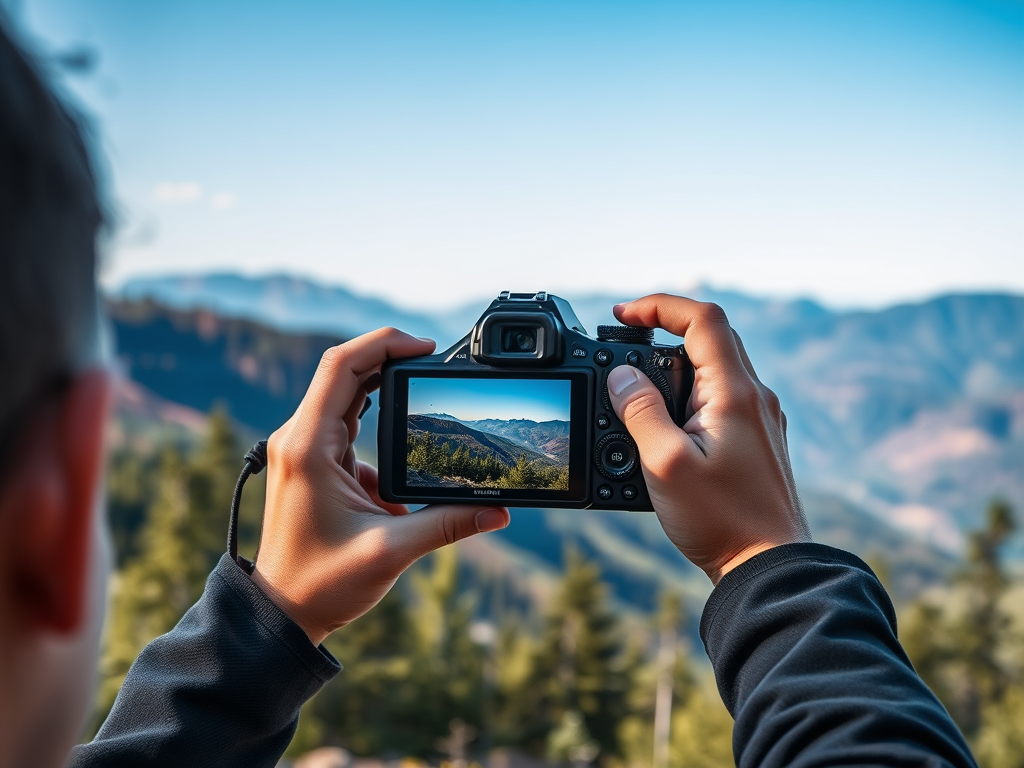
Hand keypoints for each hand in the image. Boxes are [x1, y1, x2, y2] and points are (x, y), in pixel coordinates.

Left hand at [251, 328, 508, 645]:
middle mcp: (299, 439)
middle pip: (345, 372)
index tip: (425, 347)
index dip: (384, 345)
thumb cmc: (320, 584)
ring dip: (386, 394)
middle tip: (433, 364)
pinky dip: (380, 429)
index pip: (341, 366)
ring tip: (424, 401)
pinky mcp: (313, 462)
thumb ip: (447, 525)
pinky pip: (347, 426)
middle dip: (390, 361)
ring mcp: (303, 449)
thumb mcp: (391, 552)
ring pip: (347, 396)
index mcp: (309, 447)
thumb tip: (499, 510)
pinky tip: (402, 463)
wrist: (281, 612)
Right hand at [605, 295, 809, 583]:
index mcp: (734, 393)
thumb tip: (621, 375)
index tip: (622, 316)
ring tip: (639, 402)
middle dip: (661, 336)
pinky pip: (720, 399)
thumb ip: (639, 411)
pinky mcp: (757, 440)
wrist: (769, 567)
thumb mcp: (664, 464)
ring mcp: (760, 418)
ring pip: (714, 369)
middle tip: (623, 354)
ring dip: (673, 370)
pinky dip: (688, 397)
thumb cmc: (722, 521)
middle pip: (709, 337)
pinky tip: (666, 431)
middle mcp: (754, 397)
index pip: (702, 318)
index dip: (659, 306)